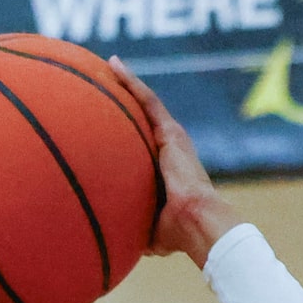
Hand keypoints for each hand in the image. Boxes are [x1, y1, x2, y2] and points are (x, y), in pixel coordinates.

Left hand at [107, 58, 239, 267]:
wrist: (197, 223)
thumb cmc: (176, 233)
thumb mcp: (147, 228)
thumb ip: (131, 224)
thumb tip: (112, 238)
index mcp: (166, 168)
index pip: (144, 143)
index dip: (128, 130)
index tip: (109, 120)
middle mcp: (170, 148)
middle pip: (144, 117)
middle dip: (126, 100)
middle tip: (105, 83)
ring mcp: (171, 138)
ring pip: (144, 103)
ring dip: (127, 83)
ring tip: (107, 64)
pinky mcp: (170, 132)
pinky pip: (147, 100)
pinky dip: (131, 82)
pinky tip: (114, 65)